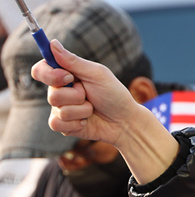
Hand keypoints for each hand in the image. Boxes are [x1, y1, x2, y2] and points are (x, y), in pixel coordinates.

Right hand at [31, 40, 178, 183]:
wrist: (125, 122)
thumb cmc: (114, 95)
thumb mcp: (97, 75)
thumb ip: (74, 61)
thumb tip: (52, 43)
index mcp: (65, 74)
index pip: (40, 70)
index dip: (49, 74)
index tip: (68, 77)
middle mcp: (60, 91)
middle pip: (52, 93)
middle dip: (75, 96)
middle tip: (88, 95)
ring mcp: (60, 109)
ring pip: (59, 110)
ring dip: (81, 110)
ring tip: (92, 109)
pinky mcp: (63, 126)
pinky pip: (57, 124)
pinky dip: (75, 123)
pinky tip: (86, 122)